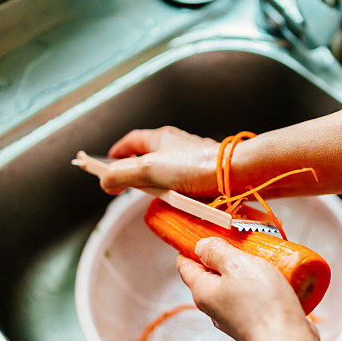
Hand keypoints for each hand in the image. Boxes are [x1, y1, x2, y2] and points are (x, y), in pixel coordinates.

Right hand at [100, 126, 218, 195]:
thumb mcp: (149, 169)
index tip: (107, 163)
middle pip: (150, 156)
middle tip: (129, 185)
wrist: (236, 174)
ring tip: (155, 196)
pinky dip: (178, 191)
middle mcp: (178, 146)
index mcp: (162, 138)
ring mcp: (193, 159)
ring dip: (159, 183)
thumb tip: (105, 180)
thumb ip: (123, 174)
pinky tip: (178, 202)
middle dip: (137, 170)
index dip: (118, 152)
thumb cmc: (196, 167)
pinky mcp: (206, 174)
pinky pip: (186, 182)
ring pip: (169, 170)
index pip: (133, 140)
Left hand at [177, 237, 318, 340]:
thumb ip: (216, 252)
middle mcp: (213, 307)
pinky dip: (257, 287)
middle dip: (223, 257)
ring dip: (243, 272)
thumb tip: (200, 246)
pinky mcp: (252, 324)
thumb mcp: (237, 265)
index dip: (191, 247)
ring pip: (231, 286)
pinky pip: (249, 298)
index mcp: (203, 292)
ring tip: (262, 259)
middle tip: (241, 242)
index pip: (185, 266)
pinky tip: (273, 280)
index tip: (205, 233)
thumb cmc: (262, 303)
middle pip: (210, 275)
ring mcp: (232, 318)